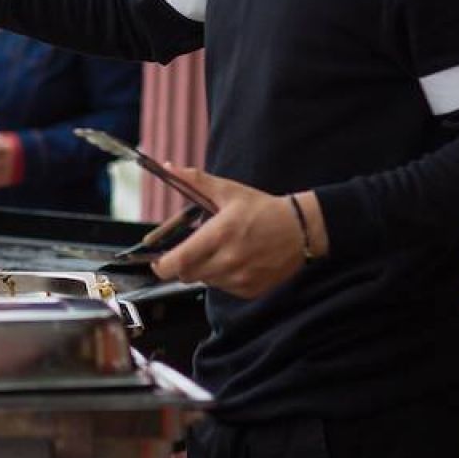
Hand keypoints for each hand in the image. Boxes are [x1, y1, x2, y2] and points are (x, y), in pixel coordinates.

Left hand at [149, 166, 326, 298]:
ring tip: (218, 252)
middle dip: (182, 264)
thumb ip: (195, 181)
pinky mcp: (251, 290)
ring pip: (205, 282)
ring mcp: (241, 278)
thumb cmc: (262, 209)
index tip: (157, 261)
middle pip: (187, 275)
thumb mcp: (228, 191)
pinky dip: (222, 278)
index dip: (162, 265)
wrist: (301, 229)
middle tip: (190, 250)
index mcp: (219, 235)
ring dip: (203, 270)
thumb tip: (168, 167)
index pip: (178, 262)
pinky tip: (234, 261)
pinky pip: (224, 289)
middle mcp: (229, 260)